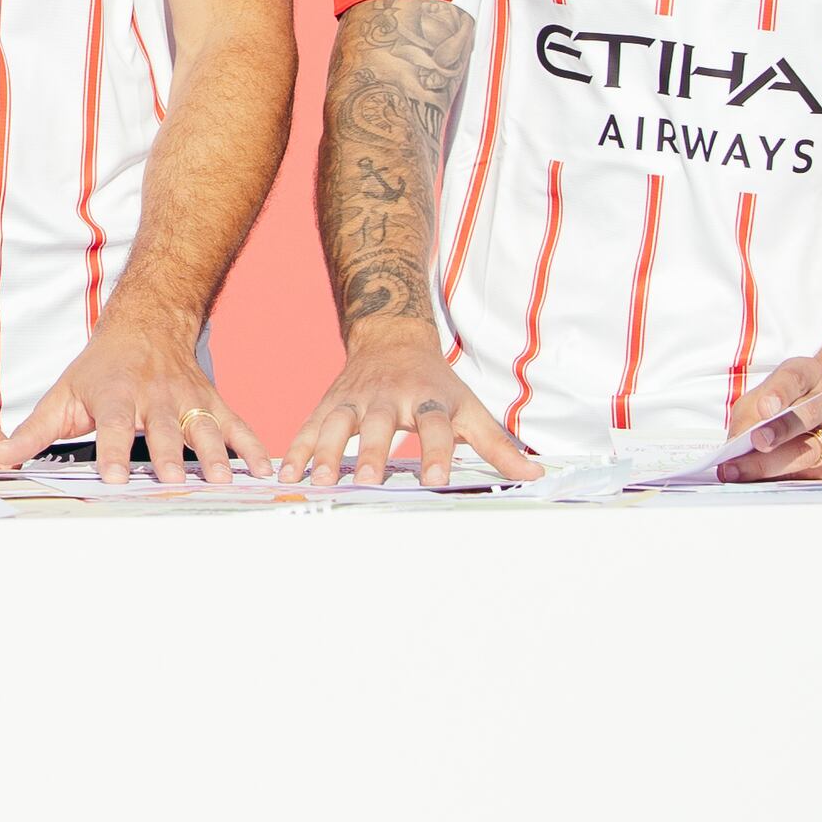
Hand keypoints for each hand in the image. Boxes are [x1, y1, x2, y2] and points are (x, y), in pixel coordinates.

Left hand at [0, 308, 264, 486]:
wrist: (148, 322)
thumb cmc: (101, 368)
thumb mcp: (64, 393)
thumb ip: (35, 430)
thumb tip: (0, 460)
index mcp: (115, 395)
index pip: (113, 425)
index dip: (114, 450)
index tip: (117, 476)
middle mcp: (155, 397)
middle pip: (163, 428)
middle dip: (169, 455)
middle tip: (174, 481)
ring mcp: (189, 401)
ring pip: (204, 428)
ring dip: (214, 455)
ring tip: (222, 481)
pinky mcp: (213, 404)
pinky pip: (236, 426)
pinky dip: (251, 448)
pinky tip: (263, 472)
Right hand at [283, 326, 535, 487]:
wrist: (392, 338)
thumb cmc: (436, 383)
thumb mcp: (469, 407)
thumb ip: (496, 445)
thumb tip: (534, 477)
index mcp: (428, 398)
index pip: (435, 426)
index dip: (436, 452)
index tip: (436, 482)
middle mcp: (389, 397)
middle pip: (380, 424)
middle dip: (372, 453)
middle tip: (368, 481)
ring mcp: (355, 399)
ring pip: (337, 424)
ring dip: (326, 452)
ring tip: (319, 482)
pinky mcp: (330, 404)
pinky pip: (310, 427)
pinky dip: (297, 450)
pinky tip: (287, 474)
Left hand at [716, 356, 821, 483]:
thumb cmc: (789, 403)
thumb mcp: (764, 395)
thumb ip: (748, 415)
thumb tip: (733, 446)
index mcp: (809, 375)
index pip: (794, 379)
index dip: (779, 393)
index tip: (765, 408)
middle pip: (806, 416)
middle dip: (780, 431)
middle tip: (757, 441)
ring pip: (811, 450)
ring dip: (775, 463)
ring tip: (747, 470)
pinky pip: (813, 474)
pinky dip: (783, 479)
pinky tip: (763, 482)